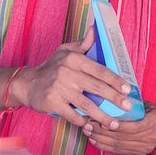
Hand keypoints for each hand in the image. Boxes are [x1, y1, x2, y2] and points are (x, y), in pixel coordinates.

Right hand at [11, 29, 132, 127]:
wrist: (27, 83)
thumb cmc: (51, 67)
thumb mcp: (65, 51)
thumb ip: (84, 44)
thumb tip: (96, 29)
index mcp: (74, 59)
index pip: (100, 70)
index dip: (115, 80)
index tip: (128, 89)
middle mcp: (67, 72)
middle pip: (97, 87)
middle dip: (115, 98)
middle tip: (128, 106)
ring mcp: (59, 88)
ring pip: (87, 105)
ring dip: (102, 116)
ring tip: (114, 123)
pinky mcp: (52, 102)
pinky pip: (72, 115)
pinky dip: (83, 121)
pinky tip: (92, 124)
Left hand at [82, 102, 155, 154]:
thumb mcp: (149, 107)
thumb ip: (134, 102)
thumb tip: (115, 92)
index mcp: (152, 124)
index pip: (133, 127)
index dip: (117, 126)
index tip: (103, 121)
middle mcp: (147, 138)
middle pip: (121, 137)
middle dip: (102, 131)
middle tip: (88, 124)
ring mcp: (141, 148)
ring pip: (117, 145)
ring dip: (100, 139)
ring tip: (88, 131)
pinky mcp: (135, 154)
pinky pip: (117, 151)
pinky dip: (104, 146)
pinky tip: (94, 140)